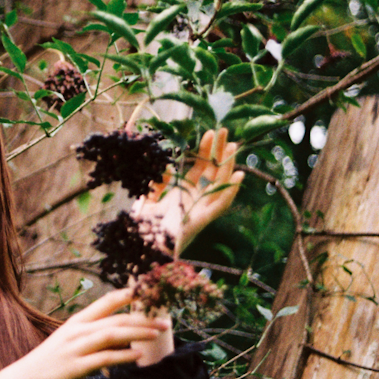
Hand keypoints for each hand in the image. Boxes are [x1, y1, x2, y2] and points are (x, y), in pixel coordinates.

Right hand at [6, 288, 168, 378]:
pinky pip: (105, 358)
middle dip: (142, 318)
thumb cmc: (52, 360)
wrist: (26, 378)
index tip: (149, 292)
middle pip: (115, 319)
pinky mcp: (77, 366)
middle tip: (165, 320)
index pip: (105, 302)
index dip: (127, 295)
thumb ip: (94, 336)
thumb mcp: (70, 340)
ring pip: (112, 334)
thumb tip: (123, 337)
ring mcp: (77, 347)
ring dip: (137, 332)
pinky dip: (124, 355)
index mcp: (77, 321)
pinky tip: (138, 356)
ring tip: (157, 334)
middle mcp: (77, 330)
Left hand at [134, 128, 243, 253]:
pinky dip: (230, 191)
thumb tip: (168, 166)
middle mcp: (194, 199)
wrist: (139, 247)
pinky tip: (238, 175)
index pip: (199, 166)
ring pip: (220, 184)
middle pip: (212, 171)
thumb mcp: (147, 197)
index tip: (210, 132)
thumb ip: (157, 181)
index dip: (205, 150)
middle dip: (219, 152)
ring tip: (233, 146)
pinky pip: (220, 205)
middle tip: (225, 131)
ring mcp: (200, 209)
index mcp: (182, 191)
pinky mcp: (202, 220)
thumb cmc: (142, 225)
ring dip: (228, 165)